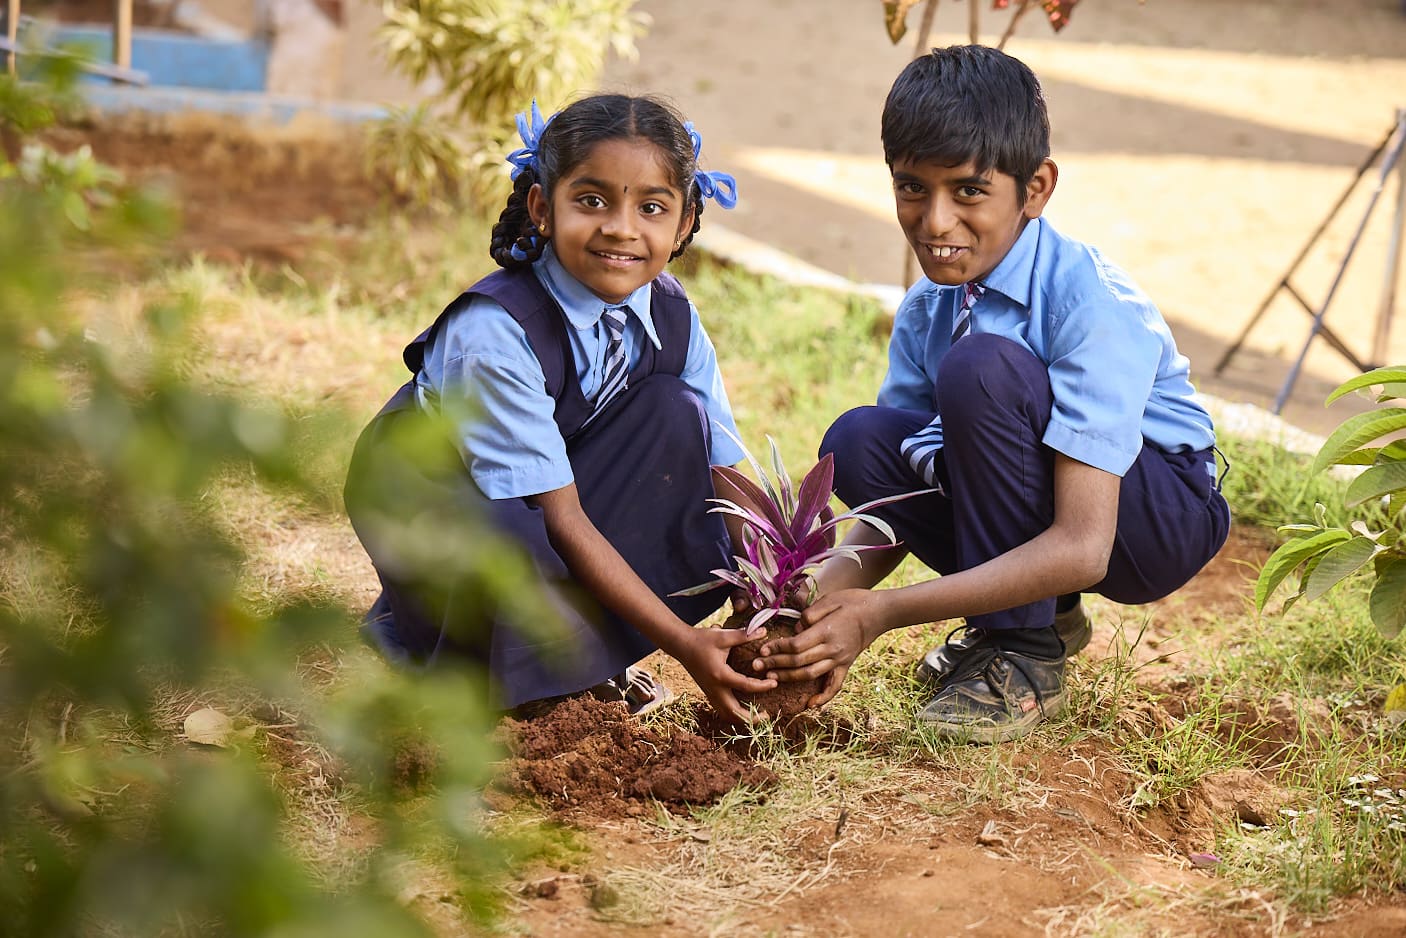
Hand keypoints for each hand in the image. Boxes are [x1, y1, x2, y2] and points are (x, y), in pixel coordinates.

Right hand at [671, 626, 777, 723]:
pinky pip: (722, 709)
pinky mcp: (708, 693)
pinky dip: (734, 713)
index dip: (763, 686)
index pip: (746, 687)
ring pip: (727, 715)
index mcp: (720, 675)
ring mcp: (710, 693)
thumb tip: (764, 631)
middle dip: (752, 718)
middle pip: (735, 713)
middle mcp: (715, 689)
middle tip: (767, 714)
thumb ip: (743, 635)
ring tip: (757, 714)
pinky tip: (744, 707)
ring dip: (742, 718)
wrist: (681, 645)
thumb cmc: (701, 639)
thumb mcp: (722, 635)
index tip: (775, 683)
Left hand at [753, 589, 892, 707]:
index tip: (762, 649)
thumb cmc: (853, 601)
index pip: (795, 645)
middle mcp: (832, 649)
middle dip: (775, 664)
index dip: (777, 649)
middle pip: (798, 662)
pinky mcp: (846, 665)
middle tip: (756, 666)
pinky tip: (811, 705)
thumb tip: (797, 627)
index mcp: (826, 632)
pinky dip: (824, 697)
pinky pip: (835, 685)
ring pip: (810, 674)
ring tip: (770, 677)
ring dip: (789, 677)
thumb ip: (811, 614)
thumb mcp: (830, 599)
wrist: (880, 612)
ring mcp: (840, 660)